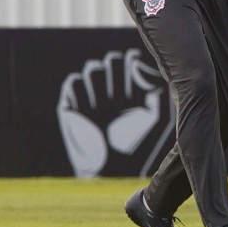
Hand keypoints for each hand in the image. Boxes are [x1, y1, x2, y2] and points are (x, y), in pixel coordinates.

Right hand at [56, 49, 172, 177]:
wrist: (111, 167)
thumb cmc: (137, 143)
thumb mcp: (155, 113)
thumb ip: (154, 84)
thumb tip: (135, 63)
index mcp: (133, 88)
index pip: (131, 59)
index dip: (134, 67)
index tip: (138, 89)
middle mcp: (111, 89)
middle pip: (112, 60)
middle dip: (117, 76)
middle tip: (121, 99)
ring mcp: (91, 95)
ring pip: (93, 68)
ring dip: (100, 87)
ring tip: (105, 109)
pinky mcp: (71, 103)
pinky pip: (74, 82)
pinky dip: (82, 94)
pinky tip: (90, 112)